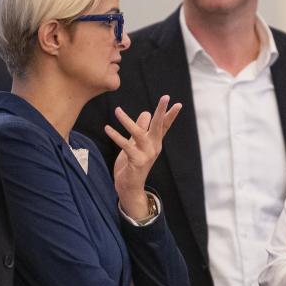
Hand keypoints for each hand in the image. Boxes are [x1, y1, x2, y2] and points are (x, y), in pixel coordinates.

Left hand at [106, 95, 183, 219]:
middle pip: (158, 126)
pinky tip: (107, 128)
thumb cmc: (132, 165)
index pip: (164, 126)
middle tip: (166, 97)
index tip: (177, 103)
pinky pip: (126, 145)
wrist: (130, 188)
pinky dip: (116, 136)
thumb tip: (146, 112)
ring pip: (138, 133)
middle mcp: (154, 147)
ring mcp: (146, 155)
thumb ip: (141, 129)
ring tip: (117, 110)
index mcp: (155, 143)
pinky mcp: (137, 161)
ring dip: (126, 121)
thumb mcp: (136, 144)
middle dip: (162, 111)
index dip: (170, 115)